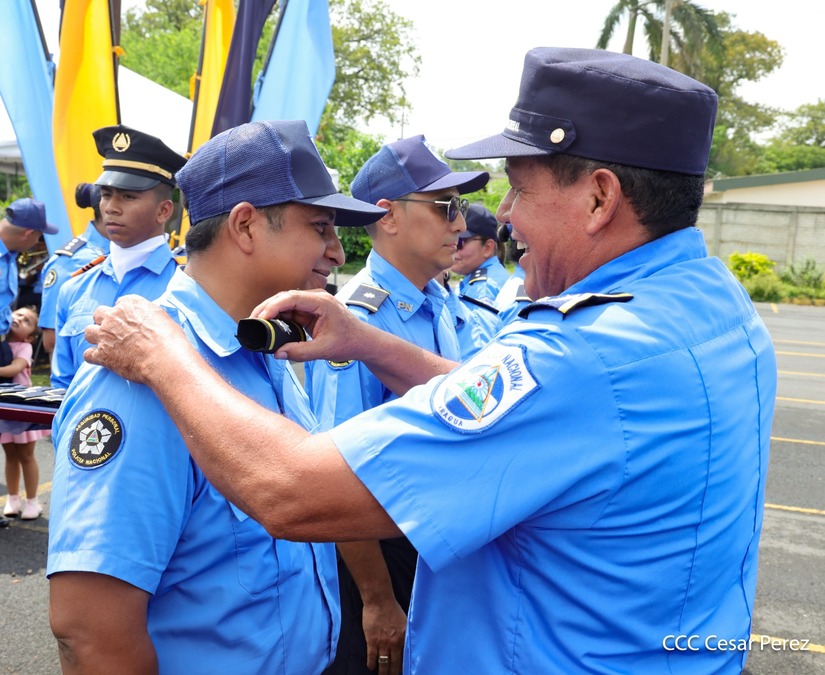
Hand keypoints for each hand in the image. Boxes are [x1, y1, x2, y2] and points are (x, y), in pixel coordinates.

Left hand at [84, 295, 188, 384]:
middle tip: (115, 332)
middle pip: (99, 314)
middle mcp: (113, 316)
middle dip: (104, 322)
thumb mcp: (162, 317)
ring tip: (106, 345)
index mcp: (130, 304)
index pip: (120, 303)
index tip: (129, 322)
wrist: (164, 359)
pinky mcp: (102, 354)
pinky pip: (88, 355)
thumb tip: (146, 318)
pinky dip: (94, 357)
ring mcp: (105, 335)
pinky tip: (103, 360)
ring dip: (95, 337)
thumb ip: (148, 313)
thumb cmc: (169, 339)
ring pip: (89, 332)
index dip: (123, 314)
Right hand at [250, 289, 368, 362]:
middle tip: (252, 321)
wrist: (363, 341)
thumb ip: (300, 352)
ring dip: (271, 312)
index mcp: (322, 302)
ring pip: (286, 304)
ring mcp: (312, 304)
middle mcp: (316, 298)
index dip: (273, 306)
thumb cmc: (349, 342)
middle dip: (267, 308)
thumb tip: (278, 354)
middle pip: (285, 297)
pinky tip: (269, 327)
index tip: (261, 318)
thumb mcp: (324, 350)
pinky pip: (291, 312)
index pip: (291, 298)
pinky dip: (279, 318)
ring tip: (257, 324)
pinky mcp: (310, 311)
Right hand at [362, 597, 405, 673]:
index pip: (404, 658)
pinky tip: (371, 667)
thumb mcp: (404, 622)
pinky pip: (372, 656)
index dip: (403, 667)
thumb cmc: (392, 608)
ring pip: (383, 663)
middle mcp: (394, 642)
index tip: (402, 672)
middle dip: (393, 673)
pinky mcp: (372, 640)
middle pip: (394, 663)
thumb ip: (404, 634)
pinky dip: (371, 663)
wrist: (379, 600)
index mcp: (404, 638)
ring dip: (382, 671)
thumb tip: (406, 645)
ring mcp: (382, 642)